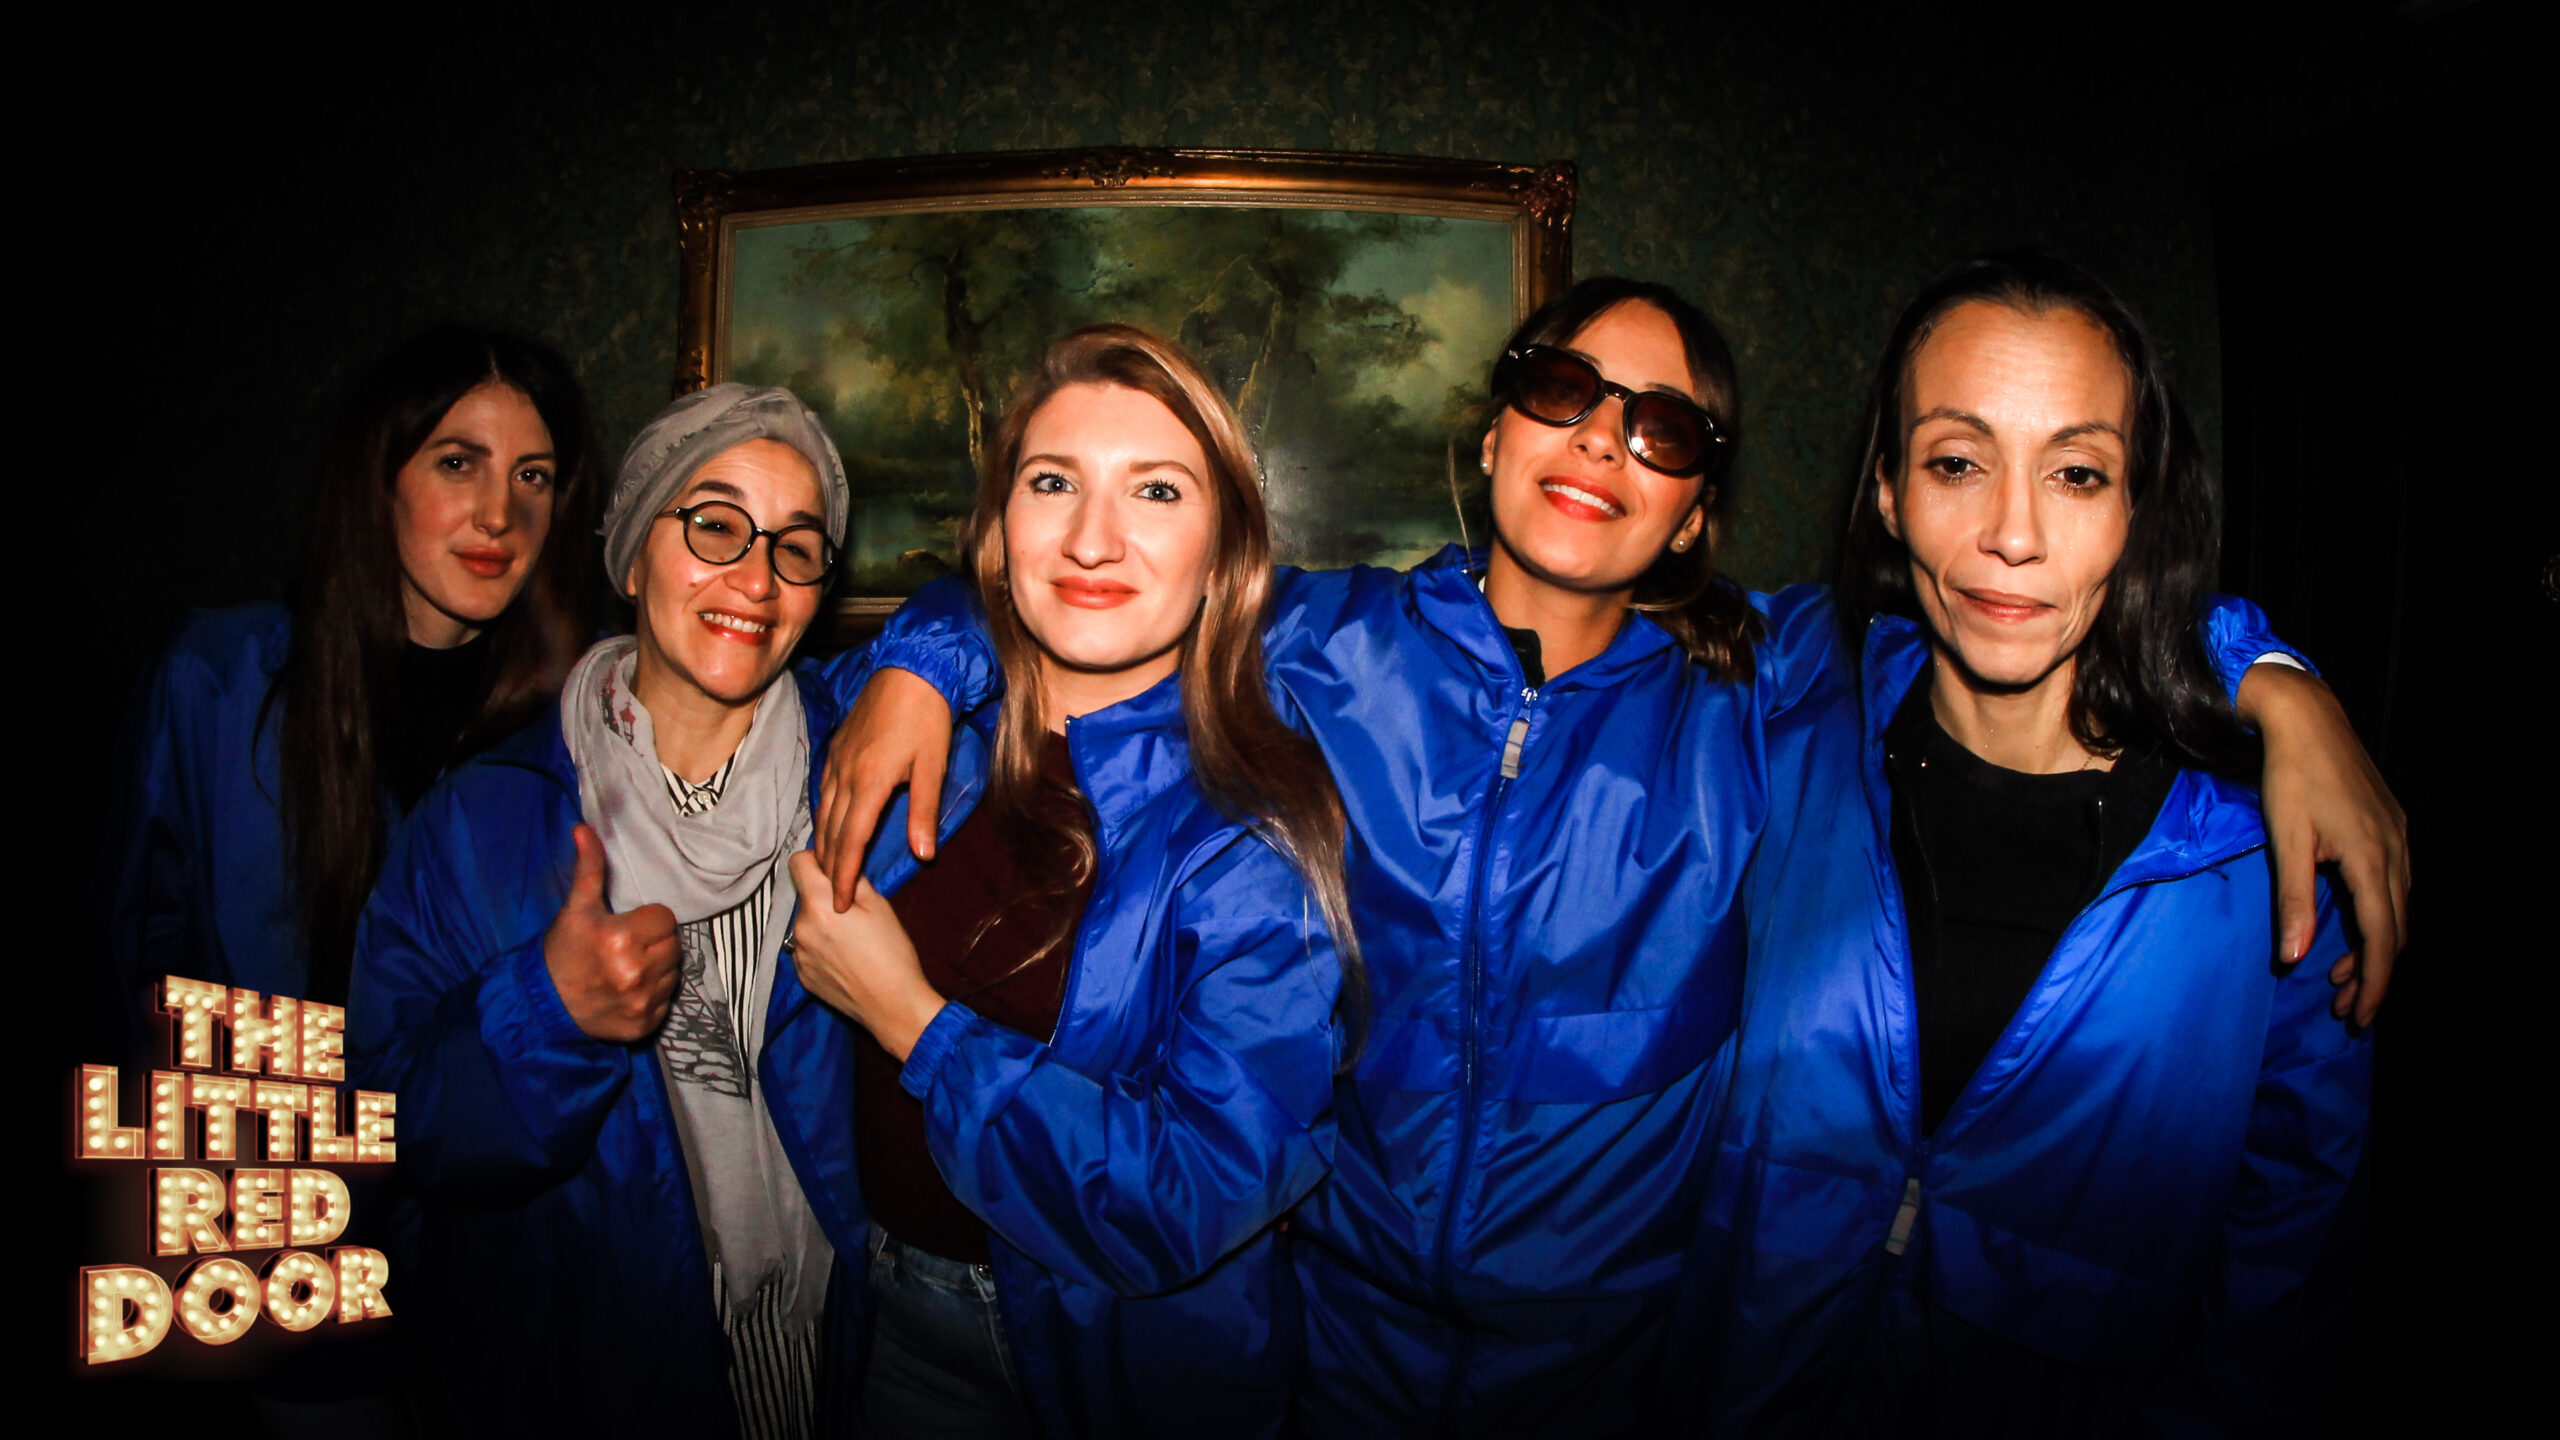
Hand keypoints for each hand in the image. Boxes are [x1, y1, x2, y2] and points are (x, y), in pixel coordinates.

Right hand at [542, 824, 681, 1041]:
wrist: (544, 1004)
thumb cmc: (563, 951)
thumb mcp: (576, 908)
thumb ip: (589, 869)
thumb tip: (584, 829)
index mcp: (621, 939)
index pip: (666, 918)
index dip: (647, 920)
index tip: (625, 926)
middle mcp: (635, 972)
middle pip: (673, 944)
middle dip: (654, 942)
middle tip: (626, 947)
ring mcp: (641, 1002)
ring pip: (673, 972)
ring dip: (657, 968)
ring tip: (627, 968)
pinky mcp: (644, 1025)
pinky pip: (667, 1001)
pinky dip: (652, 995)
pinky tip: (628, 991)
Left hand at [787, 852, 945, 1060]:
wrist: (893, 1006)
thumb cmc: (892, 954)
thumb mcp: (879, 905)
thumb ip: (852, 878)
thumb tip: (840, 863)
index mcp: (818, 906)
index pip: (797, 863)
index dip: (815, 860)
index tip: (833, 870)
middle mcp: (800, 929)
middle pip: (803, 895)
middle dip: (823, 896)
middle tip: (853, 910)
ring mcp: (798, 954)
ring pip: (804, 922)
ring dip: (820, 922)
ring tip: (851, 939)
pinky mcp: (801, 975)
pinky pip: (806, 948)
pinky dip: (820, 946)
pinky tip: (845, 958)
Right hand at [815, 667, 954, 910]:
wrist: (911, 668)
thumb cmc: (928, 716)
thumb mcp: (933, 765)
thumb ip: (924, 812)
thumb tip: (923, 855)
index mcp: (870, 781)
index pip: (852, 839)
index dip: (844, 873)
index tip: (840, 901)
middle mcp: (846, 772)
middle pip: (832, 829)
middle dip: (828, 865)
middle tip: (827, 895)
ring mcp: (838, 758)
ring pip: (823, 809)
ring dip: (822, 841)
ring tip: (823, 868)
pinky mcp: (838, 746)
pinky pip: (823, 789)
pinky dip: (822, 814)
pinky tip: (826, 822)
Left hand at [2240, 665, 2410, 1025]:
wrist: (2308, 718)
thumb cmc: (2289, 777)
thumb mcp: (2285, 840)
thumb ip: (2293, 901)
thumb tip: (2294, 958)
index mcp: (2371, 858)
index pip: (2382, 937)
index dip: (2376, 982)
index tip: (2362, 1017)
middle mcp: (2395, 851)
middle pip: (2396, 929)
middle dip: (2375, 974)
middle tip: (2347, 1008)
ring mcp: (2397, 837)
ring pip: (2397, 908)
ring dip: (2376, 946)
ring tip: (2343, 976)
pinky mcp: (2390, 826)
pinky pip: (2394, 884)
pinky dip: (2377, 915)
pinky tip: (2353, 923)